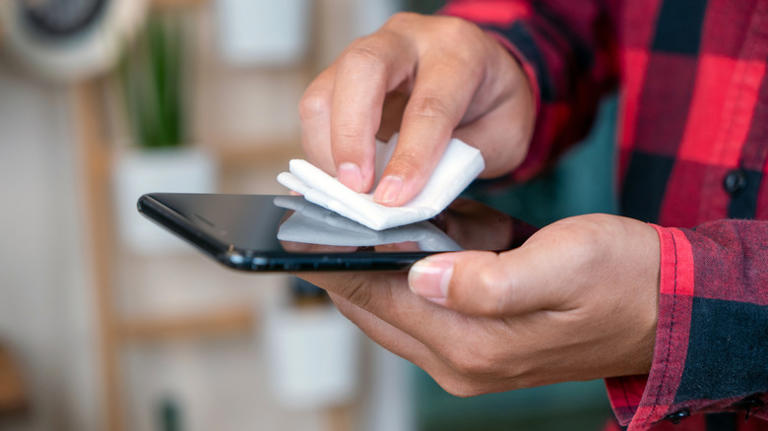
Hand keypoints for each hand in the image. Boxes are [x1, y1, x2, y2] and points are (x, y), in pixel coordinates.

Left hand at [297, 214, 659, 395]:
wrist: (665, 307)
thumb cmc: (620, 280)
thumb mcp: (560, 265)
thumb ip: (486, 280)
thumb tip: (422, 274)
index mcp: (472, 345)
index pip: (376, 302)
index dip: (334, 265)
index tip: (298, 233)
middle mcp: (460, 362)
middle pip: (375, 311)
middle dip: (348, 265)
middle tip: (322, 222)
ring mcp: (468, 358)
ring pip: (394, 309)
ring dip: (382, 269)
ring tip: (369, 227)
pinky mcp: (479, 345)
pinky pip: (423, 308)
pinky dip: (414, 275)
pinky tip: (426, 242)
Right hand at [299, 12, 534, 205]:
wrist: (485, 78)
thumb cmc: (493, 106)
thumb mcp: (499, 136)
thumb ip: (456, 163)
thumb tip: (407, 196)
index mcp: (458, 51)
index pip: (428, 104)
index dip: (410, 156)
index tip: (394, 197)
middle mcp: (409, 39)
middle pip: (362, 69)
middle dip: (351, 134)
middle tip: (356, 186)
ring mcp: (371, 53)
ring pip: (326, 87)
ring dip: (327, 145)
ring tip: (347, 187)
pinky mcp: (344, 75)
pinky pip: (318, 106)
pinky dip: (321, 148)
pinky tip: (338, 176)